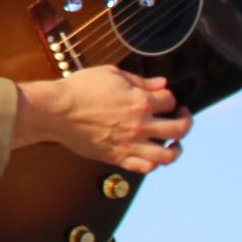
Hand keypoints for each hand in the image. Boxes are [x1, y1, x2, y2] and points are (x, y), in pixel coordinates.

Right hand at [14, 65, 191, 173]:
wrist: (55, 111)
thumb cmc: (78, 89)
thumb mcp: (110, 74)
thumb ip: (139, 80)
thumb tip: (161, 84)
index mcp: (140, 101)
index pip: (170, 100)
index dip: (169, 96)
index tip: (163, 96)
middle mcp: (141, 125)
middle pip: (180, 128)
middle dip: (185, 120)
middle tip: (182, 116)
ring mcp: (131, 144)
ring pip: (168, 155)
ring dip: (177, 149)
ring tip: (175, 143)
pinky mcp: (118, 157)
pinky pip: (145, 167)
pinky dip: (154, 163)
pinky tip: (152, 154)